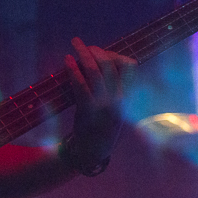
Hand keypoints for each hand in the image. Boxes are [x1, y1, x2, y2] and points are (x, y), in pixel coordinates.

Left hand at [64, 37, 136, 168]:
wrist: (92, 153)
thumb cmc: (100, 128)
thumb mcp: (114, 109)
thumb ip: (112, 89)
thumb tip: (100, 64)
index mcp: (126, 98)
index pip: (130, 67)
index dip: (115, 55)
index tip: (102, 52)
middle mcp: (118, 99)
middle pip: (110, 64)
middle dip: (97, 50)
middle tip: (83, 44)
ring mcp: (103, 105)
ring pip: (95, 70)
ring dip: (84, 53)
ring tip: (75, 44)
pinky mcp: (87, 110)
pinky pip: (81, 84)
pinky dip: (74, 69)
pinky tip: (67, 60)